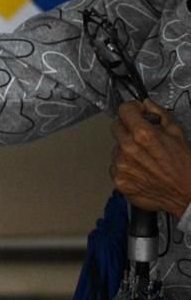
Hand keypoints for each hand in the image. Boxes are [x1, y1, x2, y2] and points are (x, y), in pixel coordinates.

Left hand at [111, 99, 190, 217]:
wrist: (186, 194)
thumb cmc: (185, 166)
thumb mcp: (178, 133)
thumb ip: (160, 115)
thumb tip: (147, 105)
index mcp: (143, 135)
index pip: (124, 110)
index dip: (132, 109)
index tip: (136, 112)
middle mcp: (128, 149)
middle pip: (116, 127)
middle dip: (128, 127)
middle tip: (142, 136)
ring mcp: (121, 166)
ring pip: (115, 148)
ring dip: (126, 149)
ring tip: (145, 158)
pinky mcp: (118, 180)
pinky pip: (115, 166)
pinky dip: (125, 166)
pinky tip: (141, 170)